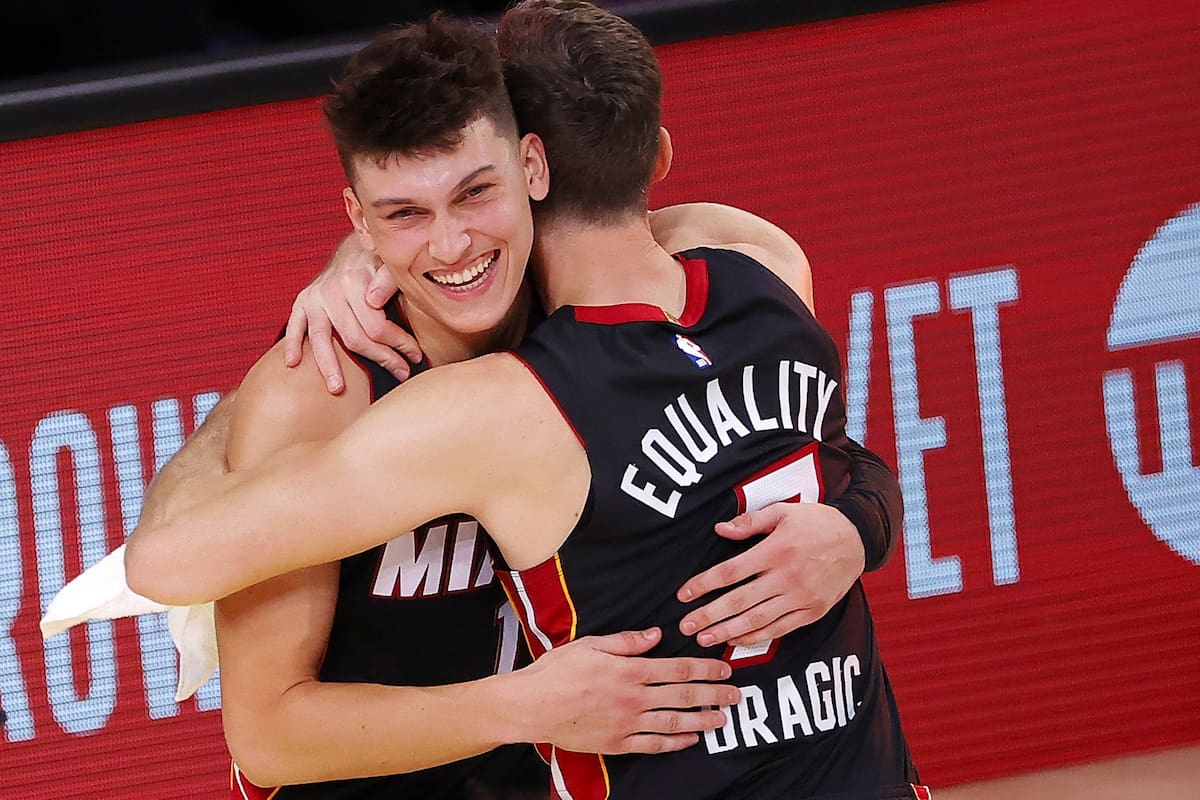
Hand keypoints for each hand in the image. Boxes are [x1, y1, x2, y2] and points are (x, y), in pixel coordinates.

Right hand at [283, 235, 417, 392]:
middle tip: (401, 373)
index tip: (416, 357)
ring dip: (330, 366)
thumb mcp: (390, 264)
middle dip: (381, 359)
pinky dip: (292, 344)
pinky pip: (295, 326)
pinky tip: (292, 363)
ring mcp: (315, 298)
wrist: (354, 250)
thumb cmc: (379, 263)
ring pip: (322, 339)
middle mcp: (332, 290)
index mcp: (356, 281)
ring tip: (337, 389)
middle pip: (354, 337)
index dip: (399, 344)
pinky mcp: (302, 302)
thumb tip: (375, 301)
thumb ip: (388, 280)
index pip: (377, 325)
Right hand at [514, 627, 738, 754]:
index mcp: (629, 671)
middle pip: (683, 696)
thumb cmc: (557, 672)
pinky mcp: (617, 743)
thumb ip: (626, 642)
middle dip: (713, 694)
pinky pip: (653, 744)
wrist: (532, 706)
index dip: (704, 669)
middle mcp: (633, 698)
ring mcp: (626, 723)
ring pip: (673, 722)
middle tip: (735, 695)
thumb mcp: (590, 645)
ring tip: (722, 719)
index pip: (677, 669)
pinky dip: (674, 742)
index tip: (724, 669)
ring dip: (702, 720)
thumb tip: (655, 635)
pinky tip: (690, 739)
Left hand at [677, 503, 865, 646]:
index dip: (704, 584)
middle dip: (710, 615)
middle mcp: (786, 577)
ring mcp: (801, 597)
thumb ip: (750, 522)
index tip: (683, 595)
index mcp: (775, 550)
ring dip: (729, 631)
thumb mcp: (784, 512)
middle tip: (685, 627)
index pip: (731, 572)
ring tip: (704, 639)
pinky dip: (758, 636)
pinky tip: (738, 640)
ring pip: (759, 619)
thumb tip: (719, 529)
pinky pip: (781, 628)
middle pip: (740, 601)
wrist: (858, 539)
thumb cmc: (816, 522)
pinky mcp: (813, 610)